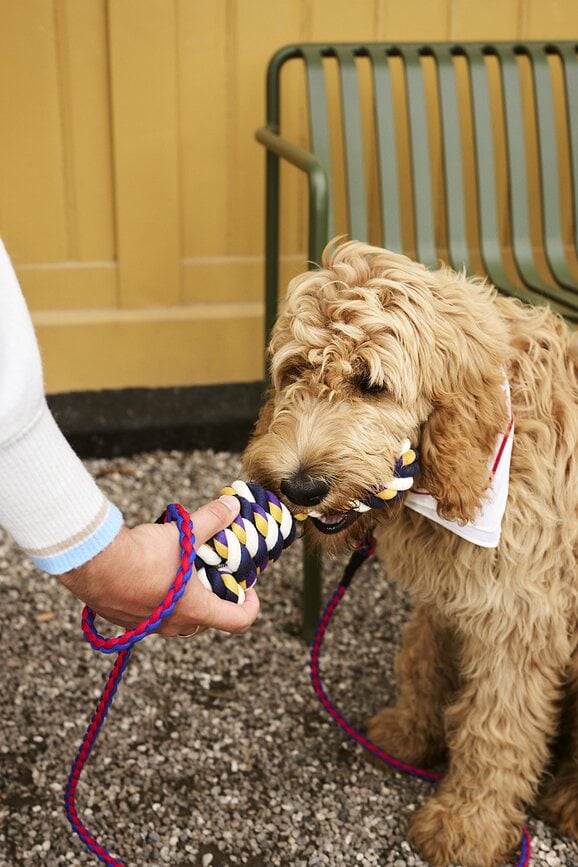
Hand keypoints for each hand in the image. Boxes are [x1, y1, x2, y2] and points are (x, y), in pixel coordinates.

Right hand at [58, 496, 259, 635]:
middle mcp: (173, 624)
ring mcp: (147, 626)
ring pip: (177, 619)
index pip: (238, 621)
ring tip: (182, 570)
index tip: (249, 589)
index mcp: (195, 609)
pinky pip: (150, 615)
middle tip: (214, 573)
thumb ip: (212, 520)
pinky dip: (157, 599)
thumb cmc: (141, 555)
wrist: (92, 564)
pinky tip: (150, 573)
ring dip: (185, 599)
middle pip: (207, 620)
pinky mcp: (125, 621)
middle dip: (215, 598)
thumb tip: (232, 506)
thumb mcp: (183, 534)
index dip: (251, 606)